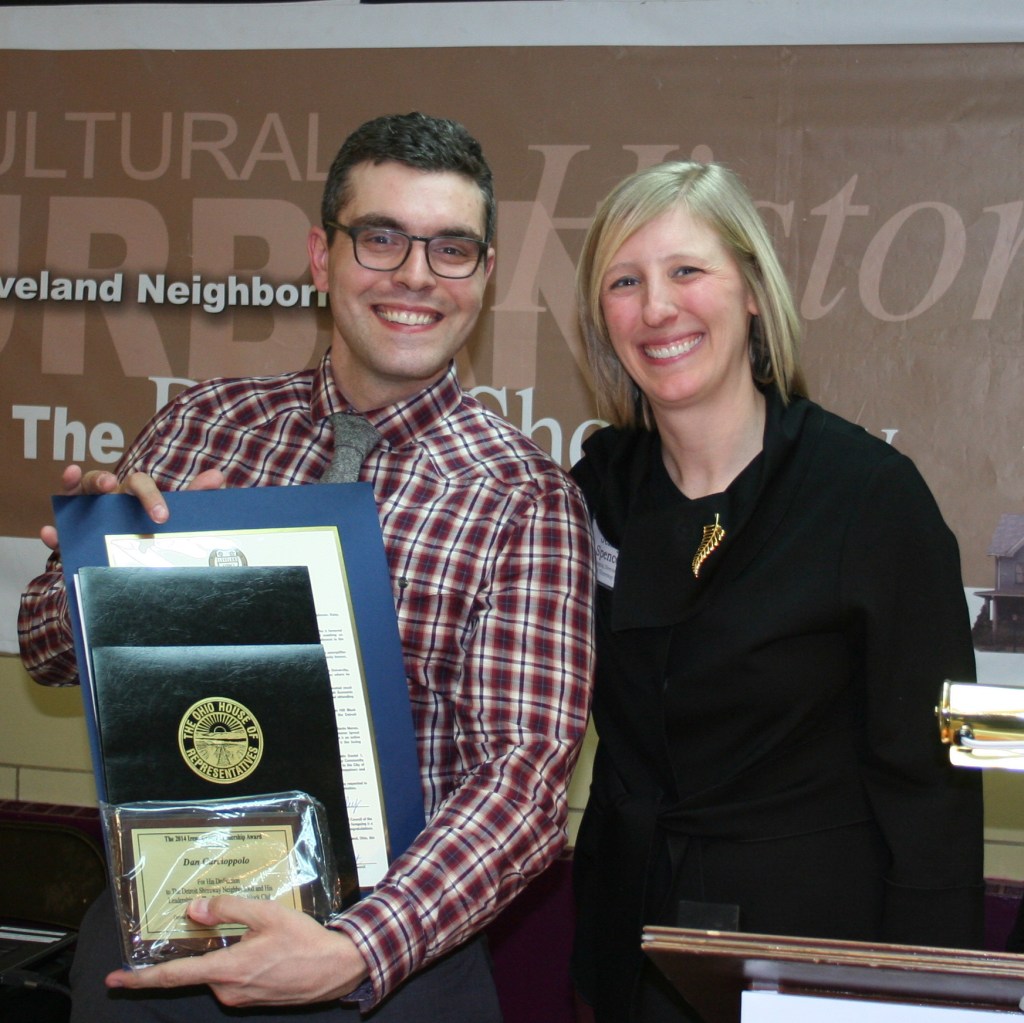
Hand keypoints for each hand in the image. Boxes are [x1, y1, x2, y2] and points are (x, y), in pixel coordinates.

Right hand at [39, 464, 225, 550]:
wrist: (132, 574)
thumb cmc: (155, 534)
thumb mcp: (176, 519)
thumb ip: (195, 498)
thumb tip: (218, 476)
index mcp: (134, 494)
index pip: (139, 483)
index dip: (149, 494)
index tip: (161, 515)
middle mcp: (108, 500)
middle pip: (100, 480)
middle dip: (103, 477)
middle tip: (112, 483)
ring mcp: (87, 517)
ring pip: (76, 495)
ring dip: (75, 485)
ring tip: (74, 477)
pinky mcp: (73, 540)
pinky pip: (60, 533)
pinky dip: (53, 533)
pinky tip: (50, 532)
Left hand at [105, 896, 368, 1007]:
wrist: (337, 969)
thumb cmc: (304, 940)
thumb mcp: (266, 914)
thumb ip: (227, 909)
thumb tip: (194, 910)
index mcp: (226, 969)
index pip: (173, 975)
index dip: (140, 978)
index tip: (115, 979)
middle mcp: (228, 990)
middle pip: (201, 966)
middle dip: (207, 948)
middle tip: (235, 928)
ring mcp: (241, 998)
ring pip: (220, 971)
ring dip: (230, 953)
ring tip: (263, 935)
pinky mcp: (253, 999)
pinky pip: (235, 978)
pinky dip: (241, 961)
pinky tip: (267, 948)